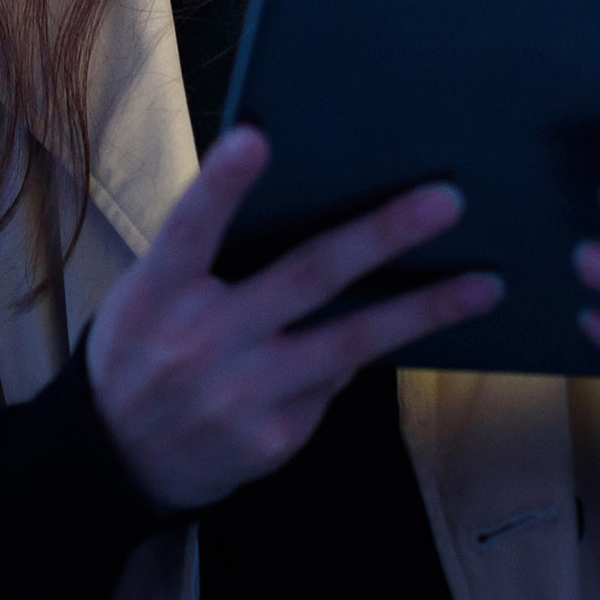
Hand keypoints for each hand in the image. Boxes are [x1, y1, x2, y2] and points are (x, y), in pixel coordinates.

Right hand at [86, 126, 503, 512]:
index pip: (189, 228)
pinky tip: (391, 333)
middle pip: (305, 277)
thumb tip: (310, 211)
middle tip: (446, 201)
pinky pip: (333, 384)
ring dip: (424, 310)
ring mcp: (241, 396)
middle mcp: (199, 343)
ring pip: (349, 342)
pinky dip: (357, 356)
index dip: (221, 184)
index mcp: (158, 294)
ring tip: (483, 285)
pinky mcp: (273, 439)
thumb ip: (205, 259)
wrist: (116, 461)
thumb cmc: (142, 349)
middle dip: (381, 235)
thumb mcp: (146, 296)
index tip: (255, 138)